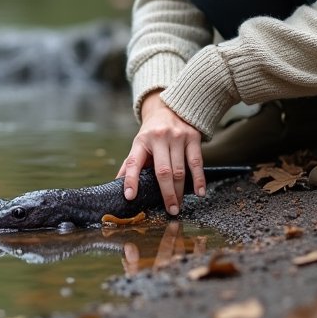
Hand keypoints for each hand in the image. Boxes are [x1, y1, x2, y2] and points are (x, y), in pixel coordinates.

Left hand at [116, 91, 205, 215]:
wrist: (170, 106)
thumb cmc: (152, 132)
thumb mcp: (139, 143)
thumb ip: (131, 163)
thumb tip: (116, 184)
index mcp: (141, 141)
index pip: (134, 162)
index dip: (131, 180)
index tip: (130, 196)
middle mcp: (159, 137)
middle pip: (162, 171)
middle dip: (166, 193)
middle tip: (170, 211)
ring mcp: (178, 136)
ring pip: (180, 170)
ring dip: (180, 191)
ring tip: (178, 207)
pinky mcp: (193, 137)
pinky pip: (196, 162)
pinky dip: (198, 179)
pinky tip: (199, 193)